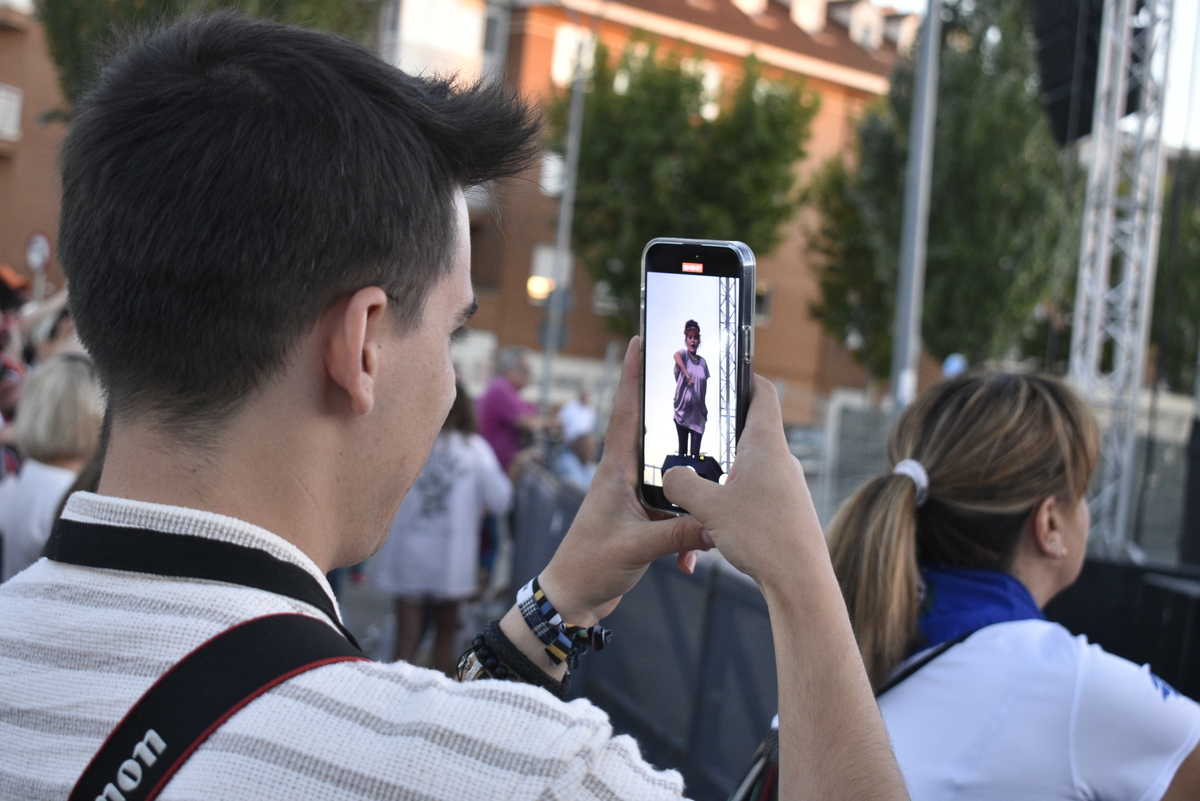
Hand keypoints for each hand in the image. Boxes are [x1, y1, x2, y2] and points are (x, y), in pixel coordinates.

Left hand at [537, 337, 709, 625]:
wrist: (573, 599)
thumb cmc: (590, 565)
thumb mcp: (635, 548)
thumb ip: (676, 533)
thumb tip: (716, 522)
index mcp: (615, 470)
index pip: (626, 412)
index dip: (633, 375)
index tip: (640, 339)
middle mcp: (624, 476)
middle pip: (653, 432)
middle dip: (673, 408)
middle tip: (697, 380)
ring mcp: (634, 497)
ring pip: (672, 475)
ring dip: (692, 480)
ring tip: (718, 466)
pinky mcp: (643, 519)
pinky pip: (676, 512)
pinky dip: (689, 530)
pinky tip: (694, 557)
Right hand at [662, 376, 824, 593]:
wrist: (800, 583)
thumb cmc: (763, 537)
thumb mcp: (709, 507)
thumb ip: (682, 484)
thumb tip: (669, 475)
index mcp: (767, 445)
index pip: (762, 393)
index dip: (744, 377)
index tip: (724, 371)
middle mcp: (781, 461)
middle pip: (750, 430)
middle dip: (720, 431)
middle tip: (690, 430)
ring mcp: (786, 487)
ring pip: (748, 467)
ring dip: (722, 472)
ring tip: (695, 481)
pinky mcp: (786, 511)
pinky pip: (754, 493)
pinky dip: (732, 497)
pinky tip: (713, 519)